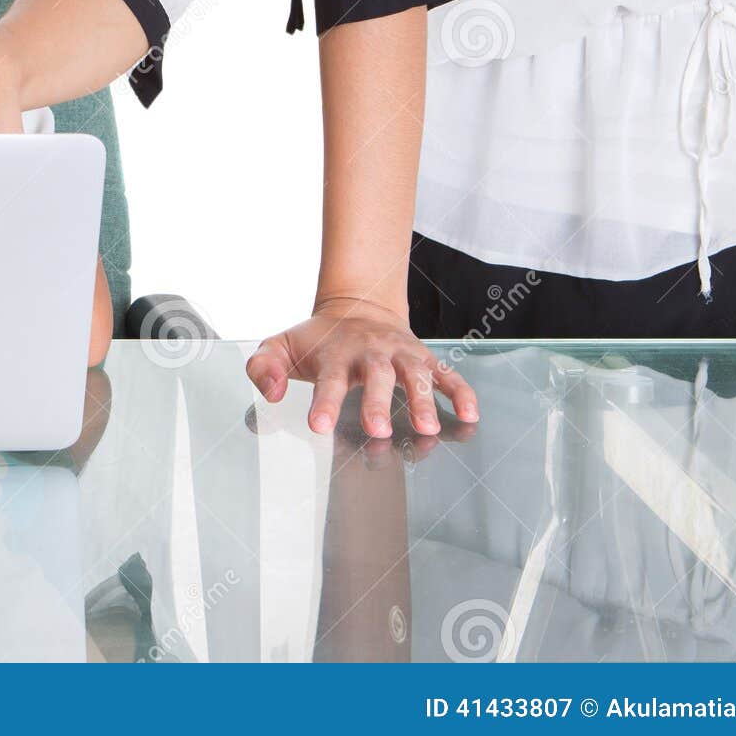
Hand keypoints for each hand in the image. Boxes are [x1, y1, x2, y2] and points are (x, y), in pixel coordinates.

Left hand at [245, 295, 478, 438]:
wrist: (358, 306)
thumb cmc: (318, 340)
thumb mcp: (281, 346)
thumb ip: (264, 366)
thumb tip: (270, 392)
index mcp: (336, 354)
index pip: (329, 379)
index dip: (324, 402)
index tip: (319, 425)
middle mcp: (371, 353)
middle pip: (377, 376)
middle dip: (378, 402)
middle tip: (379, 430)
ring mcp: (401, 355)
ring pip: (415, 375)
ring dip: (423, 400)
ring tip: (427, 428)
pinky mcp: (425, 360)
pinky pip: (448, 375)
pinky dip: (461, 392)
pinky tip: (470, 415)